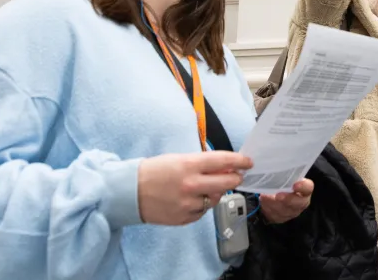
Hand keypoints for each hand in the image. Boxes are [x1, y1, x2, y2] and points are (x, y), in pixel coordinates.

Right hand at [138, 151, 253, 225]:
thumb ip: (203, 164)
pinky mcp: (184, 218)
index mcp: (190, 165)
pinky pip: (203, 212)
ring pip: (216, 199)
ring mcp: (188, 204)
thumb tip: (226, 167)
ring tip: (204, 187)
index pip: (224, 161)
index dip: (240, 161)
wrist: (129, 192)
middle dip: (235, 178)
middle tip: (236, 176)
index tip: (248, 162)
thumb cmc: (155, 171)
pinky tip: (192, 199)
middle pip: (227, 182)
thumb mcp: (179, 159)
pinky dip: (202, 205)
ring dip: (216, 192)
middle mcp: (191, 185)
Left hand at [260, 178, 314, 223]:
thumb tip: (276, 164)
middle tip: (278, 195)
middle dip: (287, 199)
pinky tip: (263, 201)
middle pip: (297, 203)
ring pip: (283, 210)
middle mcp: (301, 202)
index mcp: (305, 190)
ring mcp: (292, 212)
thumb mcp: (287, 178)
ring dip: (273, 203)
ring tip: (264, 196)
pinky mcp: (282, 218)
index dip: (303, 187)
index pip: (308, 188)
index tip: (295, 185)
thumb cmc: (285, 183)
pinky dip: (268, 207)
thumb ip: (285, 174)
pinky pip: (274, 215)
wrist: (279, 198)